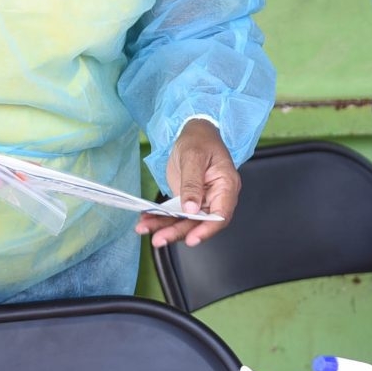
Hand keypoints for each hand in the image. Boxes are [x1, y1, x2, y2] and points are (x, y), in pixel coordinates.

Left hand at [135, 119, 239, 249]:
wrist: (192, 132)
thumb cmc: (199, 140)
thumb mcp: (194, 157)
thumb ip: (192, 184)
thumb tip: (191, 210)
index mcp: (226, 185)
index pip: (221, 214)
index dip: (207, 229)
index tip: (191, 239)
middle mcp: (216, 197)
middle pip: (200, 222)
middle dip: (178, 232)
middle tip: (159, 239)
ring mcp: (201, 201)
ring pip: (185, 221)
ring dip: (165, 227)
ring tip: (145, 229)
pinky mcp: (187, 201)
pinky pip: (175, 214)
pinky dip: (160, 219)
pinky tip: (146, 221)